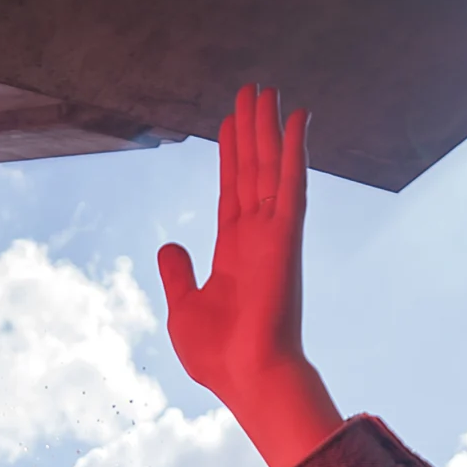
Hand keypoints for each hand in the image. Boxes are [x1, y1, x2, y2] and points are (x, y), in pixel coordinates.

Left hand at [155, 84, 341, 466]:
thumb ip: (178, 274)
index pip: (232, 191)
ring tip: (266, 91)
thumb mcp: (184, 308)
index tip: (230, 122)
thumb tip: (169, 246)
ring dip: (269, 127)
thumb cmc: (219, 356)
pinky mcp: (287, 236)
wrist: (245, 377)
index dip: (231, 156)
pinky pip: (292, 183)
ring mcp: (274, 234)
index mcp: (233, 252)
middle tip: (252, 90)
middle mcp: (257, 237)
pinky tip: (297, 117)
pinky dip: (295, 149)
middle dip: (251, 130)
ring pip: (270, 167)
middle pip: (252, 170)